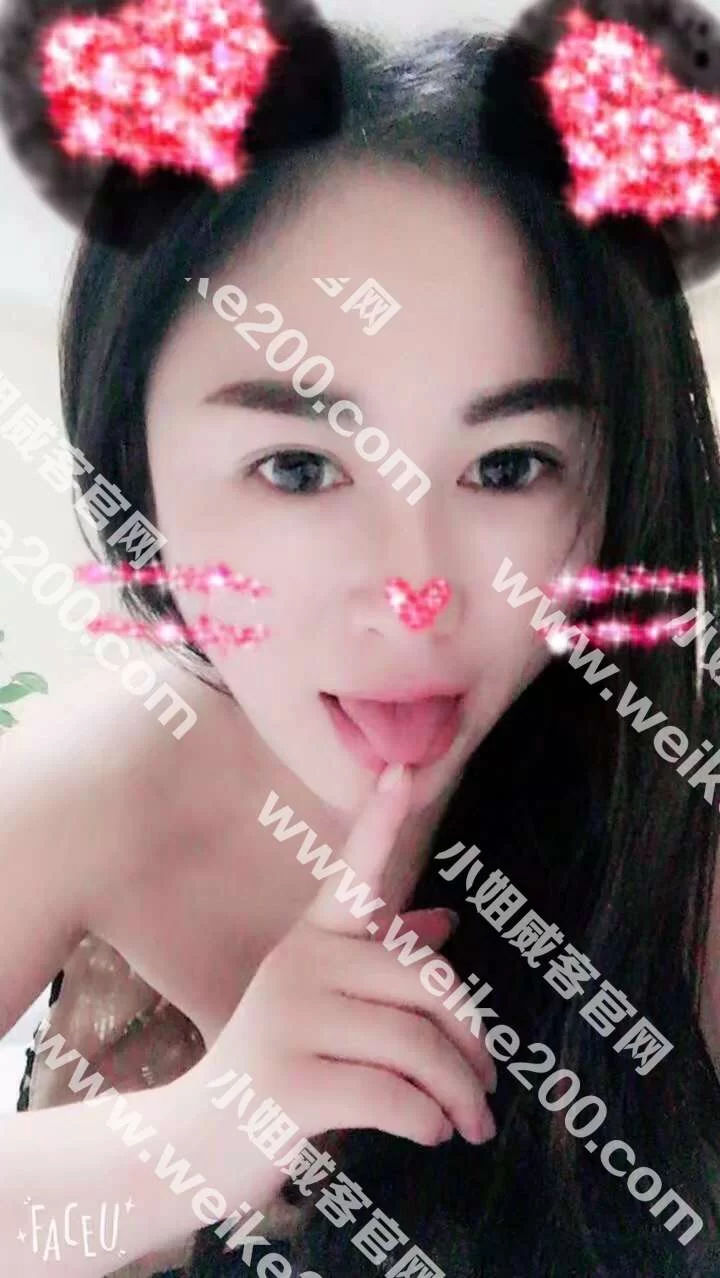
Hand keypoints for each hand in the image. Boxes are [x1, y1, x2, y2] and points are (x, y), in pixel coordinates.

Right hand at [181, 764, 495, 1203]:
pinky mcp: (289, 1085)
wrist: (196, 1141)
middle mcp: (300, 967)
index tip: (403, 768)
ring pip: (416, 1044)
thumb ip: (382, 964)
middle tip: (488, 1082)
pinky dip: (426, 1120)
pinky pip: (391, 1095)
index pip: (353, 874)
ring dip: (460, 1093)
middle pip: (425, 981)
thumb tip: (444, 922)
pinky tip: (429, 1133)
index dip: (379, 821)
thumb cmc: (280, 1065)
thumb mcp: (325, 1006)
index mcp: (312, 941)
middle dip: (471, 1039)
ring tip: (470, 1123)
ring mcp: (290, 1023)